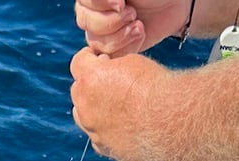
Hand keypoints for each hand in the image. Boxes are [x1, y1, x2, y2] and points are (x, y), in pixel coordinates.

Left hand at [70, 46, 168, 160]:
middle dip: (90, 84)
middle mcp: (86, 107)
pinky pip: (98, 136)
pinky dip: (105, 129)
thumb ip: (112, 67)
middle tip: (109, 81)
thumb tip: (108, 69)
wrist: (169, 123)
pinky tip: (123, 125)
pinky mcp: (105, 148)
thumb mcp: (132, 62)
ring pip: (83, 116)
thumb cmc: (155, 88)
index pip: (78, 62)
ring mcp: (94, 131)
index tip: (100, 58)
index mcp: (90, 79)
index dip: (90, 58)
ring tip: (115, 105)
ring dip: (93, 108)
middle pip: (78, 90)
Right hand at [75, 1, 189, 54]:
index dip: (101, 5)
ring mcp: (99, 33)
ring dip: (121, 36)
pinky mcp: (112, 50)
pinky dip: (127, 48)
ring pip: (96, 42)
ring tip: (139, 26)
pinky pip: (109, 57)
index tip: (122, 2)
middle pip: (86, 23)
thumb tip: (109, 5)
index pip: (84, 2)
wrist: (173, 4)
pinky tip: (139, 35)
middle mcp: (91, 11)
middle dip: (112, 21)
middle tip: (133, 14)